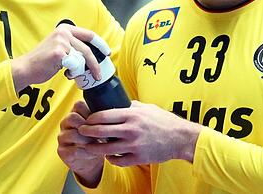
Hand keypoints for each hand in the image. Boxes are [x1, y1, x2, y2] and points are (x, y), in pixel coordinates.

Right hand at [11, 23, 101, 91]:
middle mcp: (63, 32)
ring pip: (82, 59)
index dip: (101, 44)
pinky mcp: (59, 52)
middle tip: (98, 75)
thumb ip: (73, 46)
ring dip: (79, 70)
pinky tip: (64, 73)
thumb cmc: (43, 61)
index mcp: (65, 28)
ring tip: (70, 73)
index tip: (107, 53)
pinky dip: (72, 73)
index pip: (89, 35)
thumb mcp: (59, 47)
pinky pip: (75, 66)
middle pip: (87, 50)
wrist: (26, 68)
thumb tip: (91, 56)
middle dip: (95, 64)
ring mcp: (61, 41)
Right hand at [57, 101, 104, 186]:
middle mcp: (66, 123)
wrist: (90, 161)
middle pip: (72, 117)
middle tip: (100, 134)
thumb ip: (102, 118)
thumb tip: (116, 111)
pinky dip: (86, 153)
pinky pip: (73, 150)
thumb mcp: (100, 127)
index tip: (101, 121)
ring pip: (72, 134)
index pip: (78, 105)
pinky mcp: (62, 151)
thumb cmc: (96, 141)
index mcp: (75, 113)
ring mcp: (62, 137)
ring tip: (98, 144)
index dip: (90, 111)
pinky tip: (93, 153)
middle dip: (88, 126)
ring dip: (88, 140)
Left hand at [79, 100, 201, 166]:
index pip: (102, 115)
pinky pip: (117, 160)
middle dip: (86, 132)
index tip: (86, 120)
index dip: (90, 118)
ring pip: (105, 149)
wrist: (180, 138)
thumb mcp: (146, 108)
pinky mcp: (138, 158)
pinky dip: (110, 158)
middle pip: (100, 131)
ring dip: (94, 148)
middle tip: (81, 131)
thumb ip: (130, 106)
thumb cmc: (164, 121)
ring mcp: (134, 145)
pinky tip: (109, 155)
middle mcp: (130, 130)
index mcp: (131, 115)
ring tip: (90, 146)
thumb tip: (117, 103)